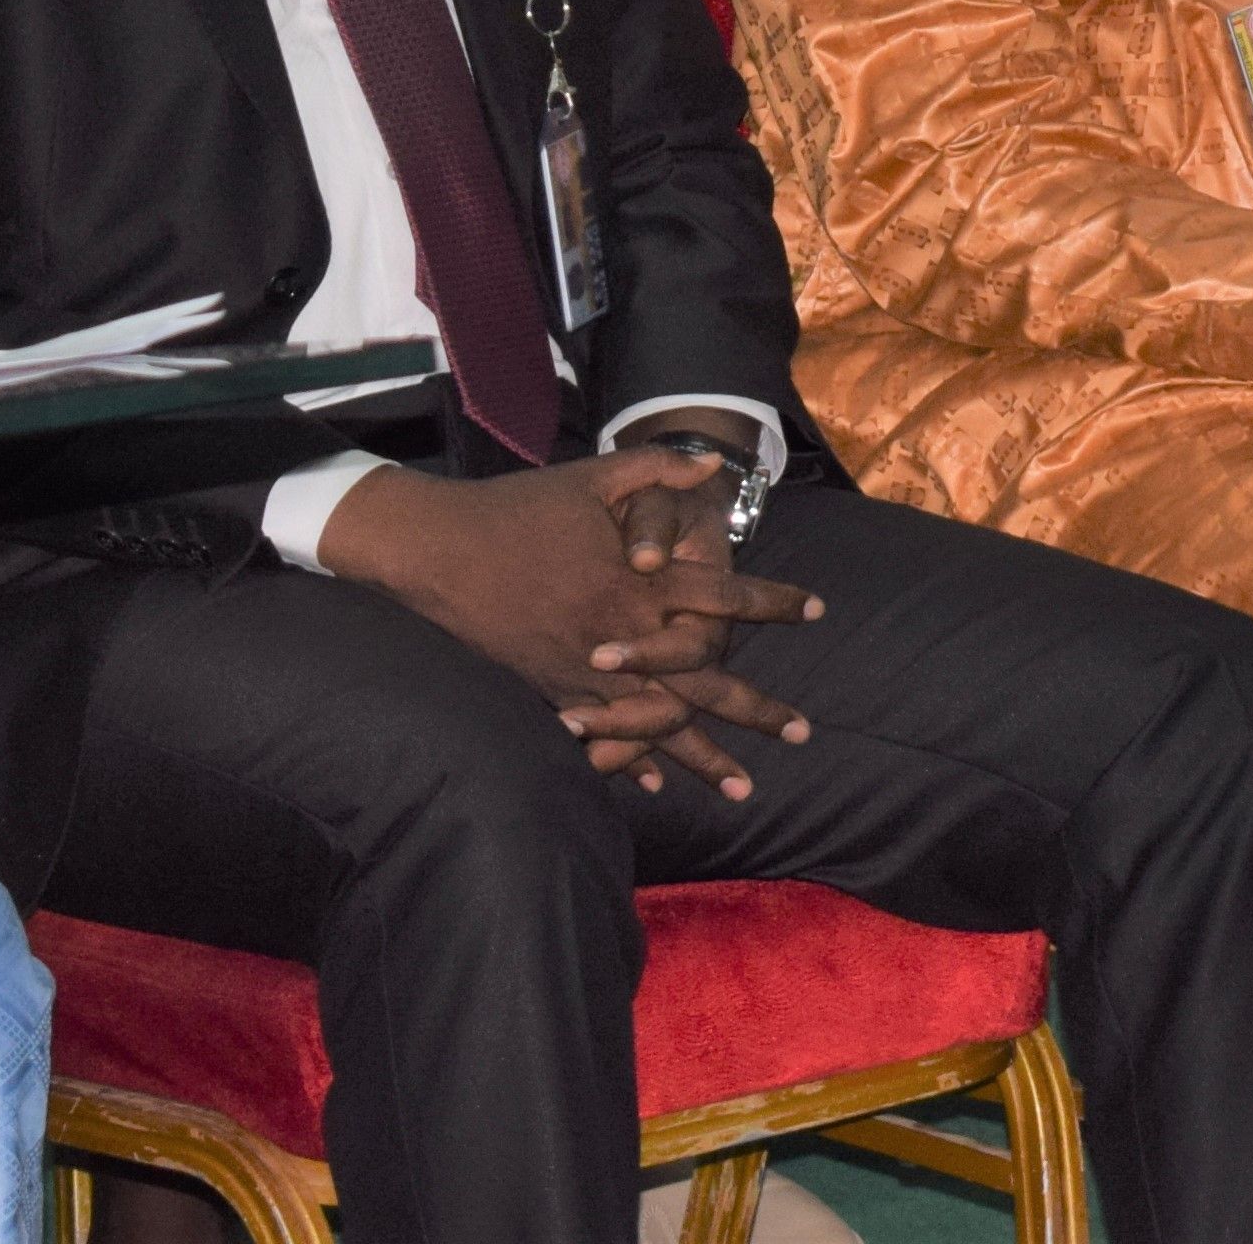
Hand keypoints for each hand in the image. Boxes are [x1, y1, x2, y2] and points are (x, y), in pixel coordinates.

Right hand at [315, 448, 820, 799]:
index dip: (772, 603)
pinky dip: (632, 760)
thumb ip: (656, 469)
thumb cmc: (516, 508)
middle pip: (702, 680)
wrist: (437, 551)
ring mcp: (585, 670)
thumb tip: (714, 467)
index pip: (722, 597)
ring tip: (742, 785)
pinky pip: (603, 735)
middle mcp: (620, 633)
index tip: (816, 611)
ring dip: (701, 757)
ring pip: (657, 724)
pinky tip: (657, 783)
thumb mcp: (591, 476)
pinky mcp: (551, 691)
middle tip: (801, 732)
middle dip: (754, 709)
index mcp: (636, 579)